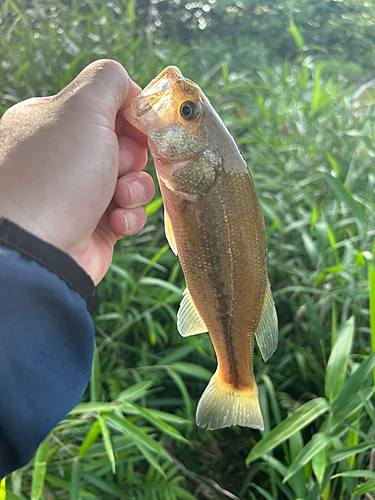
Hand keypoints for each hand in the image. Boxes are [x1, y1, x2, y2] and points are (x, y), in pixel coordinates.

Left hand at [0, 60, 154, 283]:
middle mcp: (64, 157)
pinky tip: (114, 223)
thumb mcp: (81, 109)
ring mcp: (80, 193)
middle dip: (132, 157)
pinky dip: (128, 216)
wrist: (39, 250)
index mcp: (53, 122)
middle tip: (120, 166)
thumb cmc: (57, 176)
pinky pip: (128, 212)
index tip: (144, 126)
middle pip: (124, 145)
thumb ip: (107, 82)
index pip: (107, 108)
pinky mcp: (95, 225)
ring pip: (132, 180)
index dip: (131, 116)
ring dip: (135, 189)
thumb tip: (127, 85)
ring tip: (118, 199)